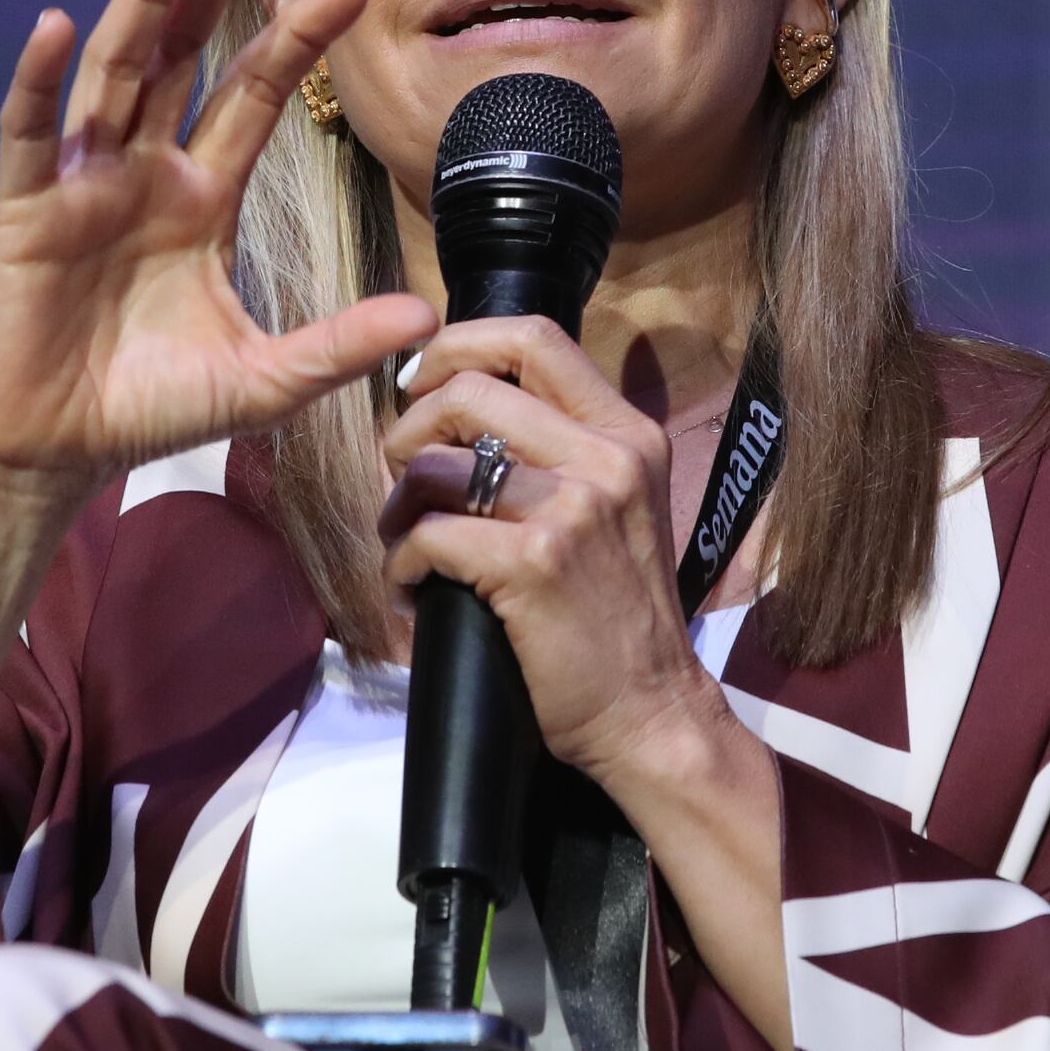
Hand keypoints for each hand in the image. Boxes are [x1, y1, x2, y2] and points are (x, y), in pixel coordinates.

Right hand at [0, 0, 436, 503]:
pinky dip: (39, 78)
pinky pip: (31, 132)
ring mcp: (83, 181)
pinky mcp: (27, 210)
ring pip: (117, 66)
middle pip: (186, 51)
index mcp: (201, 193)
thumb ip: (338, 346)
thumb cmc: (154, 410)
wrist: (60, 454)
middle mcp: (144, 169)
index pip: (255, 93)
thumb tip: (428, 320)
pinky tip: (57, 25)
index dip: (296, 38)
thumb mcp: (265, 380)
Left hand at [376, 317, 721, 783]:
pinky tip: (413, 588)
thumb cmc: (619, 618)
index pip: (534, 337)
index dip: (457, 346)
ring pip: (435, 463)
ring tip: (404, 541)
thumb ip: (564, 453)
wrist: (652, 712)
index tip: (420, 384)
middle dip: (409, 430)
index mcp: (626, 434)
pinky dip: (401, 562)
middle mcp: (606, 458)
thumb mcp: (619, 509)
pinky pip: (429, 534)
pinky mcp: (534, 563)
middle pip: (468, 390)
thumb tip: (466, 411)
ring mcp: (573, 508)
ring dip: (397, 505)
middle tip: (403, 478)